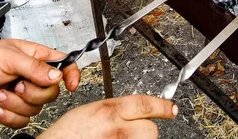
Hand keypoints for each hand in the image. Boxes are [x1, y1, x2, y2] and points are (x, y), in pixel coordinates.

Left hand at [0, 39, 80, 127]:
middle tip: (16, 85)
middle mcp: (34, 77)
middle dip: (32, 93)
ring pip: (36, 109)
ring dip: (16, 104)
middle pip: (51, 92)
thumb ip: (35, 67)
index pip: (64, 65)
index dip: (72, 74)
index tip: (71, 85)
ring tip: (0, 94)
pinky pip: (22, 120)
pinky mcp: (14, 110)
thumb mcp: (10, 57)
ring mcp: (24, 95)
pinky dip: (9, 116)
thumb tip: (57, 77)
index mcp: (38, 58)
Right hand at [38, 95, 177, 138]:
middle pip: (151, 129)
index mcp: (109, 110)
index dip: (163, 106)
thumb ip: (115, 109)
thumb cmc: (66, 134)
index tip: (171, 109)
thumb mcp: (91, 110)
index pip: (146, 104)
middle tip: (138, 130)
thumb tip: (135, 111)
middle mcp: (117, 130)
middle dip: (148, 129)